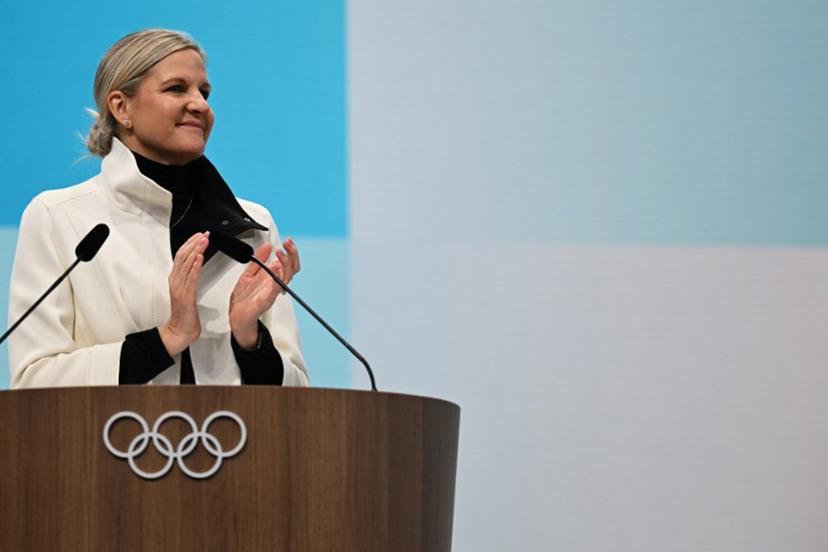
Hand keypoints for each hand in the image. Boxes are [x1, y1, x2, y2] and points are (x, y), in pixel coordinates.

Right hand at [159, 232, 208, 355]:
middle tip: (204, 234)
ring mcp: (179, 287)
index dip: (190, 244)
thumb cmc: (185, 315)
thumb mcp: (188, 292)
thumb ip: (191, 279)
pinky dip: (195, 266)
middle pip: (183, 256)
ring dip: (196, 250)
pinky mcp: (185, 295)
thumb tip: (198, 266)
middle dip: (194, 243)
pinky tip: (200, 258)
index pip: (182, 256)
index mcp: (176, 279)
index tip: (199, 236)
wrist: (180, 331)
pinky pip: (190, 278)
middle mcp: (176, 281)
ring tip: (203, 240)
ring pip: (186, 264)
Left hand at [229, 240, 299, 348]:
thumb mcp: (249, 273)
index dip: (290, 251)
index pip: (287, 262)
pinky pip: (278, 286)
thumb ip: (258, 260)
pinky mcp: (269, 297)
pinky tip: (276, 267)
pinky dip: (279, 276)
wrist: (237, 315)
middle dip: (293, 254)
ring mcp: (273, 289)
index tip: (287, 241)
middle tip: (288, 243)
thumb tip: (267, 246)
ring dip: (286, 262)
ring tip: (281, 252)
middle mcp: (275, 282)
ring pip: (288, 275)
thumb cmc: (244, 299)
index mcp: (272, 276)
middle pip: (292, 267)